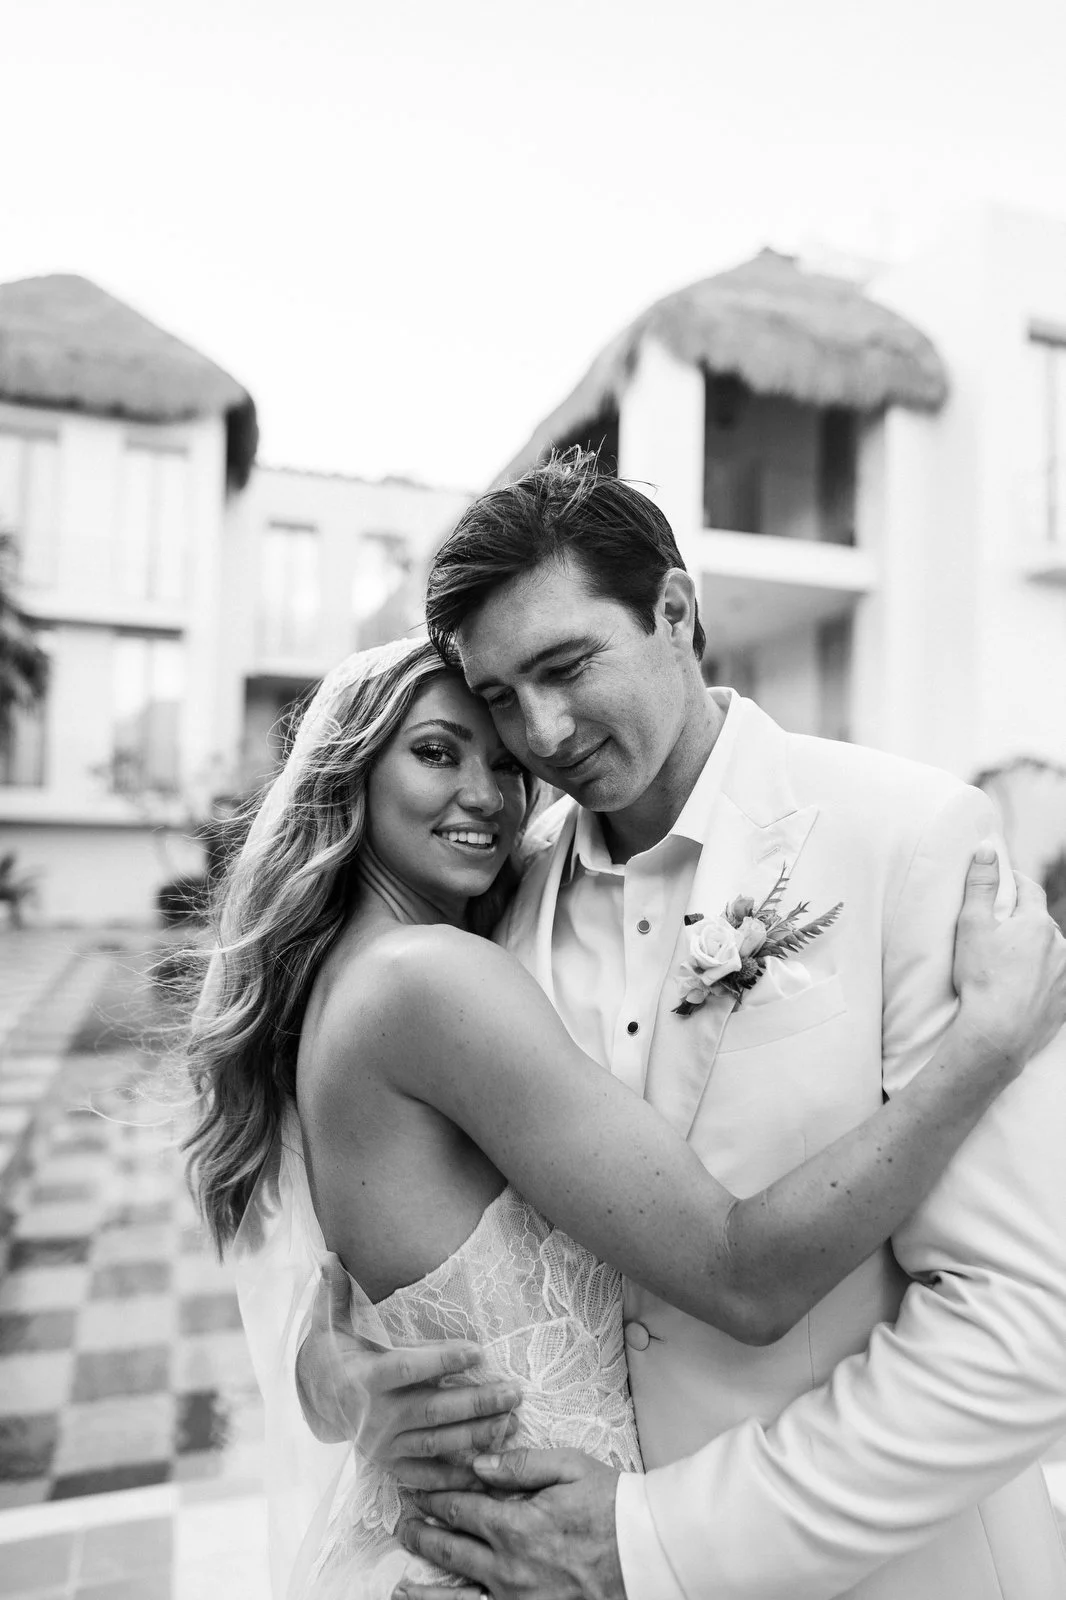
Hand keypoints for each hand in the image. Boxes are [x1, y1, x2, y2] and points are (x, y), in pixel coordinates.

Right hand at [295, 1254, 521, 1486]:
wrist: (315, 1401)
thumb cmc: (334, 1355)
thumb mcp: (329, 1323)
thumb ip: (334, 1293)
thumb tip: (330, 1257)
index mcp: (365, 1379)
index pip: (408, 1369)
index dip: (441, 1361)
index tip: (478, 1350)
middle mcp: (377, 1416)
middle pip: (433, 1411)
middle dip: (477, 1403)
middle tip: (515, 1392)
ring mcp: (385, 1445)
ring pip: (437, 1443)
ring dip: (477, 1435)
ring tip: (513, 1422)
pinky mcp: (390, 1465)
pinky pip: (425, 1475)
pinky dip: (454, 1476)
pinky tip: (487, 1467)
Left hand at [394, 1447, 622, 1599]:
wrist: (651, 1556)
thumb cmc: (614, 1506)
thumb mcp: (571, 1468)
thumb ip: (520, 1464)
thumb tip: (478, 1463)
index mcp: (516, 1526)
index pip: (460, 1508)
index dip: (435, 1498)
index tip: (417, 1492)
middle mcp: (509, 1569)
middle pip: (450, 1552)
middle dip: (422, 1537)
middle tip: (404, 1528)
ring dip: (424, 1592)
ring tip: (401, 1588)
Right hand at [953, 843, 1065, 1071]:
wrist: (997, 1034)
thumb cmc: (981, 978)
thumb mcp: (972, 925)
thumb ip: (981, 884)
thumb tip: (987, 849)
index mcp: (1036, 923)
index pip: (1029, 889)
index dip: (1015, 881)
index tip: (1002, 882)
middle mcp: (1059, 945)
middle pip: (1040, 922)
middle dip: (1023, 920)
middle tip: (998, 929)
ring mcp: (1064, 975)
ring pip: (1050, 952)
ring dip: (1034, 951)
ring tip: (1008, 963)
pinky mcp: (1064, 1001)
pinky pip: (1054, 981)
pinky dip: (1040, 979)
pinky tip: (1021, 988)